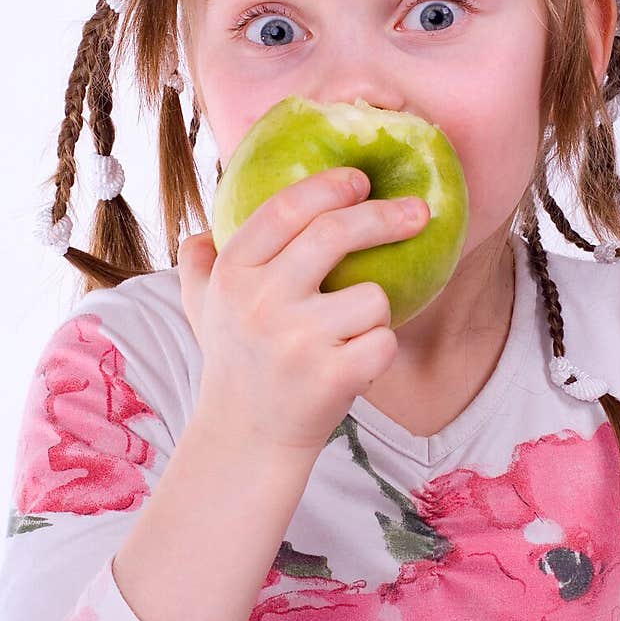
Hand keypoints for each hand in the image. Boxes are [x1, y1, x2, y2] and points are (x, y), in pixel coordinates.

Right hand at [177, 167, 428, 458]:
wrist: (246, 441)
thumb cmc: (236, 365)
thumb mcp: (203, 312)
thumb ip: (200, 268)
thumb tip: (201, 233)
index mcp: (233, 274)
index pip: (285, 209)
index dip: (328, 187)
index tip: (361, 180)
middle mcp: (260, 302)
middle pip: (335, 233)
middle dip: (385, 216)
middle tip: (419, 212)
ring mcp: (296, 341)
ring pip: (373, 296)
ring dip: (374, 313)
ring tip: (346, 338)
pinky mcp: (331, 377)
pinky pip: (386, 340)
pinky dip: (381, 350)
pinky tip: (356, 365)